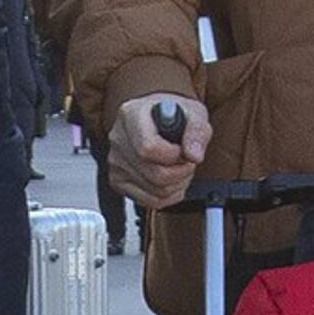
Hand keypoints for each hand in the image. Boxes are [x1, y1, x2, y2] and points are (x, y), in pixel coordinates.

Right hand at [110, 93, 209, 210]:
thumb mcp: (194, 112)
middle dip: (182, 172)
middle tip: (187, 160)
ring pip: (155, 191)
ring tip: (180, 167)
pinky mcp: (118, 180)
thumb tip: (193, 156)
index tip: (183, 150)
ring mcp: (115, 162)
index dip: (174, 156)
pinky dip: (169, 196)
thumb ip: (197, 131)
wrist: (158, 119)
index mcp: (131, 115)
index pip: (148, 148)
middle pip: (154, 174)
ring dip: (178, 184)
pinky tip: (172, 180)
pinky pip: (150, 201)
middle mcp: (118, 139)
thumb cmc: (174, 114)